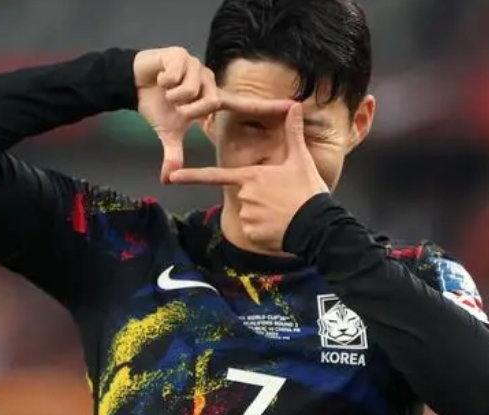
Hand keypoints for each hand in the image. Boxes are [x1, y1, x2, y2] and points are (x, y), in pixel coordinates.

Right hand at [133, 48, 293, 181]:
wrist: (134, 83)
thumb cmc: (157, 105)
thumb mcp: (168, 132)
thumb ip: (173, 154)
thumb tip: (166, 179)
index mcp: (213, 98)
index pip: (245, 105)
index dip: (268, 106)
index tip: (294, 106)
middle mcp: (211, 81)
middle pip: (210, 101)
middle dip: (188, 109)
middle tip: (175, 107)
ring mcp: (198, 66)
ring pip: (191, 89)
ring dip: (174, 95)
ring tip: (167, 91)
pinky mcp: (181, 55)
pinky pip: (176, 76)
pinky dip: (164, 82)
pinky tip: (160, 79)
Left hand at [168, 103, 328, 251]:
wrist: (317, 224)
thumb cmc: (308, 191)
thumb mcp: (301, 160)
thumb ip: (293, 134)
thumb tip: (294, 105)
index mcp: (251, 176)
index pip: (216, 175)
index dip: (191, 176)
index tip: (171, 177)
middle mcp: (244, 195)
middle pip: (245, 196)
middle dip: (260, 200)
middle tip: (283, 202)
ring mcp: (246, 216)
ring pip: (249, 216)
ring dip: (263, 217)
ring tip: (285, 215)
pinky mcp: (251, 234)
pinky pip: (253, 233)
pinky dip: (265, 233)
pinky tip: (280, 229)